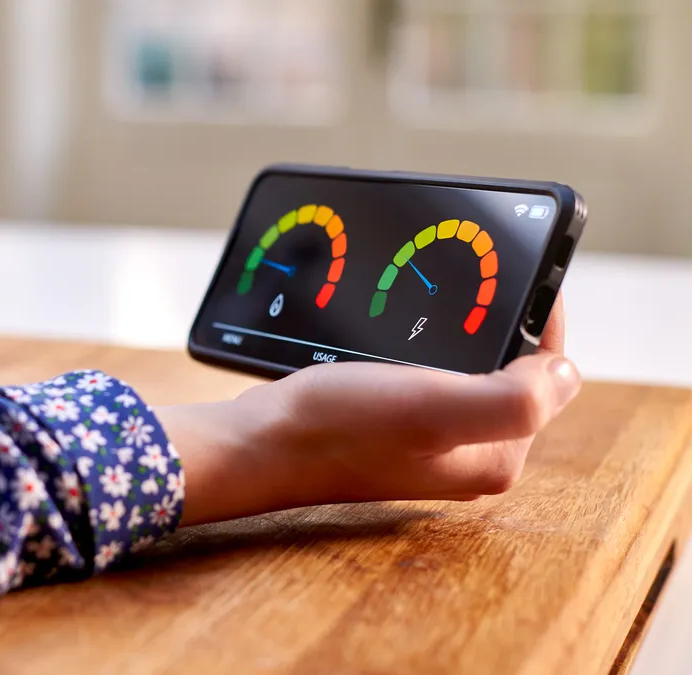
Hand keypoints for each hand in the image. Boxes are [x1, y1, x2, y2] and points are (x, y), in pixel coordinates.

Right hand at [162, 295, 579, 526]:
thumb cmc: (337, 428)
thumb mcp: (435, 407)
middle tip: (474, 275)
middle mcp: (467, 452)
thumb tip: (564, 370)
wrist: (259, 443)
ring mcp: (428, 441)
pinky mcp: (393, 426)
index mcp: (494, 456)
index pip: (547, 372)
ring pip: (468, 368)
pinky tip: (403, 329)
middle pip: (510, 369)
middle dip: (497, 321)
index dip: (539, 315)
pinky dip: (425, 344)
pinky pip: (430, 373)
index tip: (517, 268)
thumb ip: (516, 397)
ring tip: (439, 295)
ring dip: (460, 330)